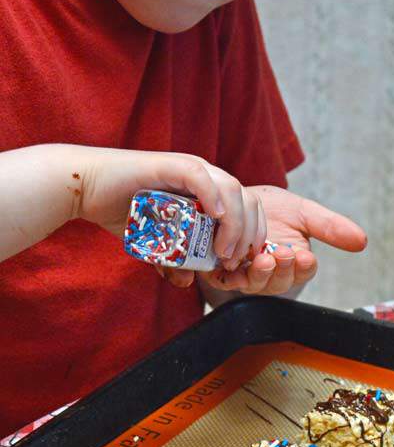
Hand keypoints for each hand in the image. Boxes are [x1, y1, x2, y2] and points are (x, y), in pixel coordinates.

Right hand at [76, 146, 266, 277]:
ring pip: (231, 189)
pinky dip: (213, 196)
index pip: (248, 210)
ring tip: (224, 251)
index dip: (253, 236)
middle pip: (248, 200)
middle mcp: (204, 177)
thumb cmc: (121, 212)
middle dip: (249, 234)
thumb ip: (171, 260)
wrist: (88, 190)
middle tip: (235, 261)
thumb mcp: (153, 244)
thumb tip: (185, 281)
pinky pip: (200, 177)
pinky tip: (215, 217)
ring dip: (235, 223)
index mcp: (208, 193)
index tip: (243, 263)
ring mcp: (189, 169)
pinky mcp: (169, 165)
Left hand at [198, 185, 366, 294]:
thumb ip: (330, 227)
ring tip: (263, 259)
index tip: (305, 256)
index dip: (304, 267)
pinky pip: (227, 280)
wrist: (233, 200)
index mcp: (294, 263)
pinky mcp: (222, 273)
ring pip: (256, 285)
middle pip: (281, 282)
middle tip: (283, 254)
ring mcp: (247, 276)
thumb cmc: (271, 209)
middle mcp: (272, 275)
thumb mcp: (303, 213)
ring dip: (260, 275)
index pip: (304, 271)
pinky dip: (231, 275)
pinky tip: (234, 262)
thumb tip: (362, 241)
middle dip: (283, 270)